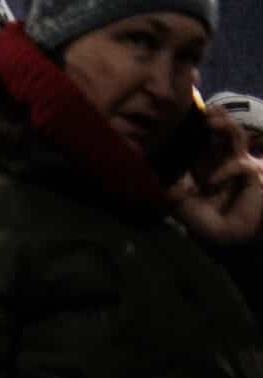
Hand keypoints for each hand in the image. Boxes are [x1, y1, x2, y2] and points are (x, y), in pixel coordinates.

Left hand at [174, 108, 262, 243]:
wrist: (229, 235)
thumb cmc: (207, 221)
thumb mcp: (182, 205)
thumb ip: (171, 191)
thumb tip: (157, 179)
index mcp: (205, 164)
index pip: (201, 139)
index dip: (196, 125)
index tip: (183, 114)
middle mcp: (222, 160)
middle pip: (221, 130)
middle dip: (215, 117)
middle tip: (204, 110)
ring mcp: (239, 164)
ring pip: (235, 137)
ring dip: (225, 125)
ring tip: (211, 121)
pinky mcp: (252, 174)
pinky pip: (240, 165)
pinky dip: (226, 170)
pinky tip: (212, 181)